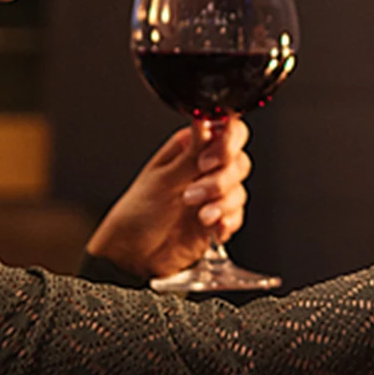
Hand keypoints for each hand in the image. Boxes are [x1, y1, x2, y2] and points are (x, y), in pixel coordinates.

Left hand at [86, 119, 250, 281]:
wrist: (134, 255)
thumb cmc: (137, 214)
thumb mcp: (164, 179)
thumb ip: (192, 152)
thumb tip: (205, 118)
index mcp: (189, 147)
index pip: (226, 131)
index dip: (227, 144)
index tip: (208, 162)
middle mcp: (203, 167)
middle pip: (238, 160)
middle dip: (220, 179)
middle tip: (194, 193)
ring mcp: (213, 193)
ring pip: (239, 188)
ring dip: (221, 203)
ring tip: (199, 214)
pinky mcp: (219, 216)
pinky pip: (237, 214)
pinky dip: (228, 221)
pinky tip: (212, 227)